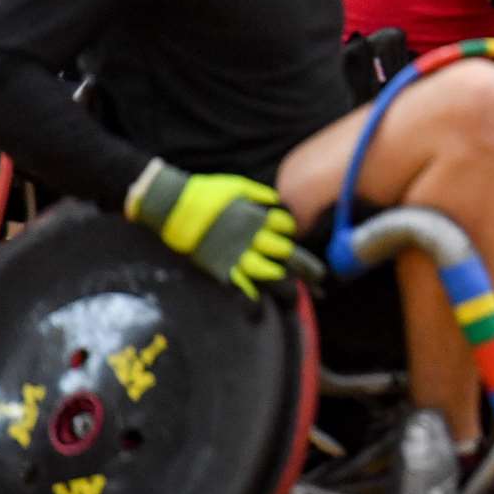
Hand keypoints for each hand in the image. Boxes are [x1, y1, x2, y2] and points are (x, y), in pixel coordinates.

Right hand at [125, 158, 317, 302]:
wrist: (174, 205)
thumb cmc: (206, 192)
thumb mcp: (237, 185)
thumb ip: (259, 194)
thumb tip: (276, 201)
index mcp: (258, 216)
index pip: (287, 227)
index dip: (292, 233)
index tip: (290, 238)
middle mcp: (252, 237)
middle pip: (285, 252)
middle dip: (303, 266)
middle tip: (319, 279)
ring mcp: (237, 254)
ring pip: (269, 272)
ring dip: (284, 284)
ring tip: (298, 295)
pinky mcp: (220, 267)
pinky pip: (240, 286)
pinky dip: (251, 298)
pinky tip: (262, 307)